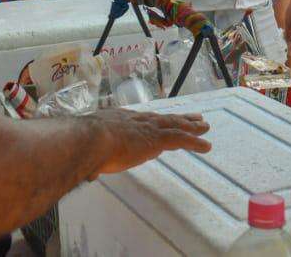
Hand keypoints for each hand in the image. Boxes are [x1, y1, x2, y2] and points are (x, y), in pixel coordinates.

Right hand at [92, 109, 211, 174]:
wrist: (90, 139)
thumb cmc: (84, 148)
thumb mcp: (89, 152)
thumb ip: (93, 163)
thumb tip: (90, 174)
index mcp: (120, 120)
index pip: (142, 120)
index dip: (153, 120)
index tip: (162, 120)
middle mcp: (136, 120)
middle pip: (162, 118)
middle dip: (178, 118)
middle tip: (192, 117)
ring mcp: (148, 128)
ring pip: (176, 125)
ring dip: (191, 127)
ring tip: (204, 127)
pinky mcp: (157, 139)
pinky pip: (182, 139)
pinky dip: (195, 142)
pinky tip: (206, 146)